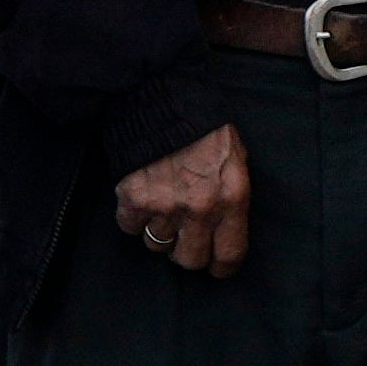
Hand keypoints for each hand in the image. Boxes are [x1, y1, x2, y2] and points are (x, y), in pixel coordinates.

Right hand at [114, 125, 253, 277]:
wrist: (163, 99)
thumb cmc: (204, 128)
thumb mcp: (237, 161)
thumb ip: (232, 198)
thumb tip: (225, 228)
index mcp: (231, 199)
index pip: (229, 254)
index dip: (221, 266)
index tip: (215, 266)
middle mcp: (200, 209)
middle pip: (189, 259)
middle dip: (186, 252)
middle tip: (183, 238)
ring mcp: (165, 206)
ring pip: (157, 245)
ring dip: (158, 231)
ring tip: (160, 209)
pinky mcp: (134, 198)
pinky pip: (129, 227)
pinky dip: (132, 218)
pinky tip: (139, 200)